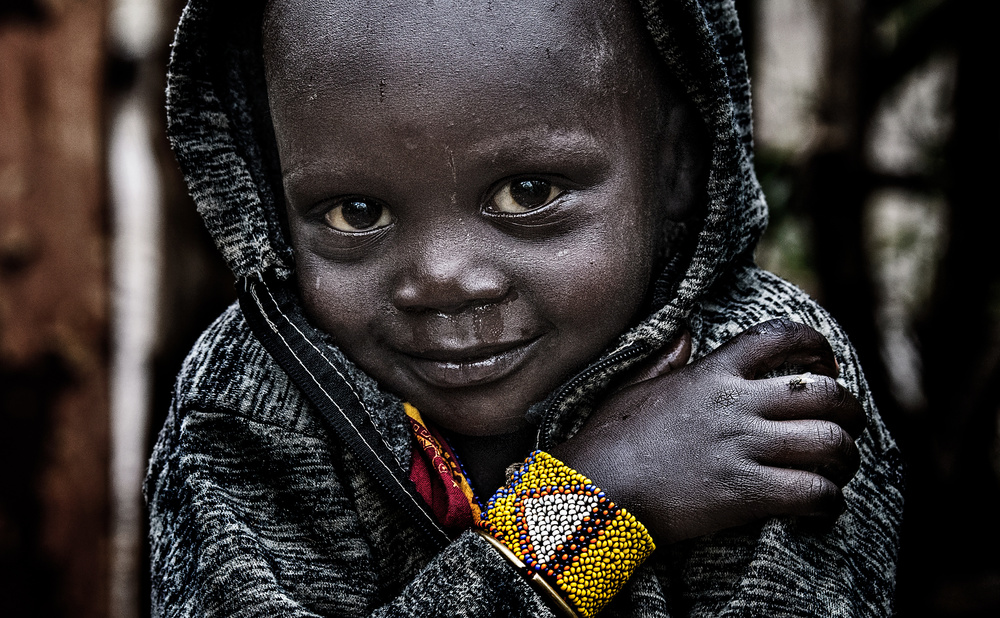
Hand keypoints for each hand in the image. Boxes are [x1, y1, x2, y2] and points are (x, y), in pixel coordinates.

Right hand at [549, 319, 864, 543]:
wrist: (595, 490)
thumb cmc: (609, 440)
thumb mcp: (634, 389)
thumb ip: (665, 361)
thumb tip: (683, 334)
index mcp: (711, 374)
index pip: (778, 337)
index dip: (816, 343)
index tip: (828, 362)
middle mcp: (735, 404)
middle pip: (825, 393)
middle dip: (851, 411)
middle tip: (848, 427)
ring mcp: (742, 447)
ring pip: (831, 443)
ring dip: (846, 459)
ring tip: (838, 471)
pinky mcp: (745, 491)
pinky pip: (814, 492)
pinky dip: (829, 502)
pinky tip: (821, 508)